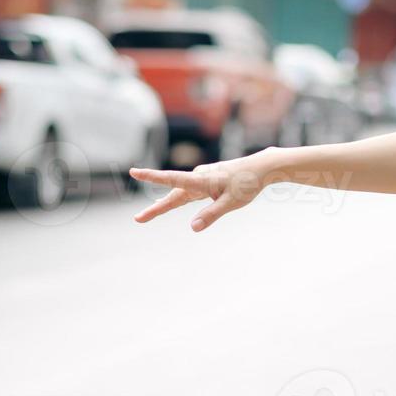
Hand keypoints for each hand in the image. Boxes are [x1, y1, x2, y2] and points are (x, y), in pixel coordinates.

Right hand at [129, 150, 279, 231]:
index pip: (172, 179)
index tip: (134, 171)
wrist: (261, 168)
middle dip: (155, 208)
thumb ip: (212, 215)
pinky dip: (175, 200)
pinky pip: (186, 193)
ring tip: (144, 216)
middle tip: (138, 219)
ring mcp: (201, 179)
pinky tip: (165, 205)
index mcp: (202, 180)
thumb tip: (193, 228)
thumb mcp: (232, 203)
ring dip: (163, 205)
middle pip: (172, 195)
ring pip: (178, 195)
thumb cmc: (248, 184)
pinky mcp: (205, 182)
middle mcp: (198, 177)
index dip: (152, 177)